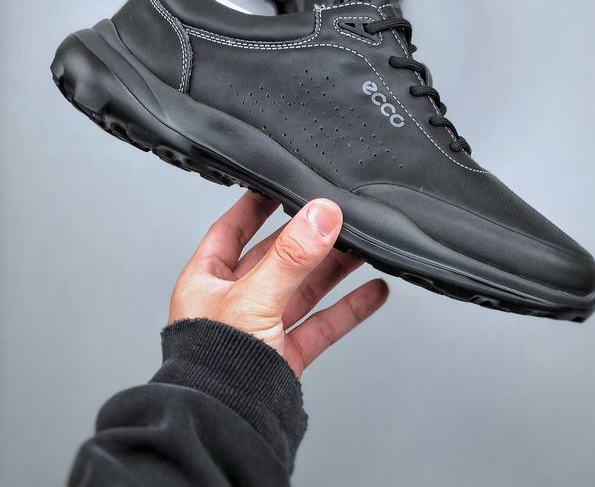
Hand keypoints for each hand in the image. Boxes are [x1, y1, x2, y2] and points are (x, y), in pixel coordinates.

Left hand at [168, 192, 387, 375]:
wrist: (225, 427)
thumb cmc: (214, 367)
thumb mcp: (254, 297)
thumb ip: (292, 256)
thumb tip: (321, 214)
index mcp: (206, 281)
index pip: (231, 229)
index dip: (255, 204)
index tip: (280, 182)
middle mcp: (232, 302)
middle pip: (276, 256)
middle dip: (308, 236)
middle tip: (336, 214)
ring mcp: (261, 329)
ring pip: (303, 288)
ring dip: (334, 268)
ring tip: (363, 246)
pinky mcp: (285, 356)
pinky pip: (322, 323)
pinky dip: (348, 308)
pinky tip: (371, 293)